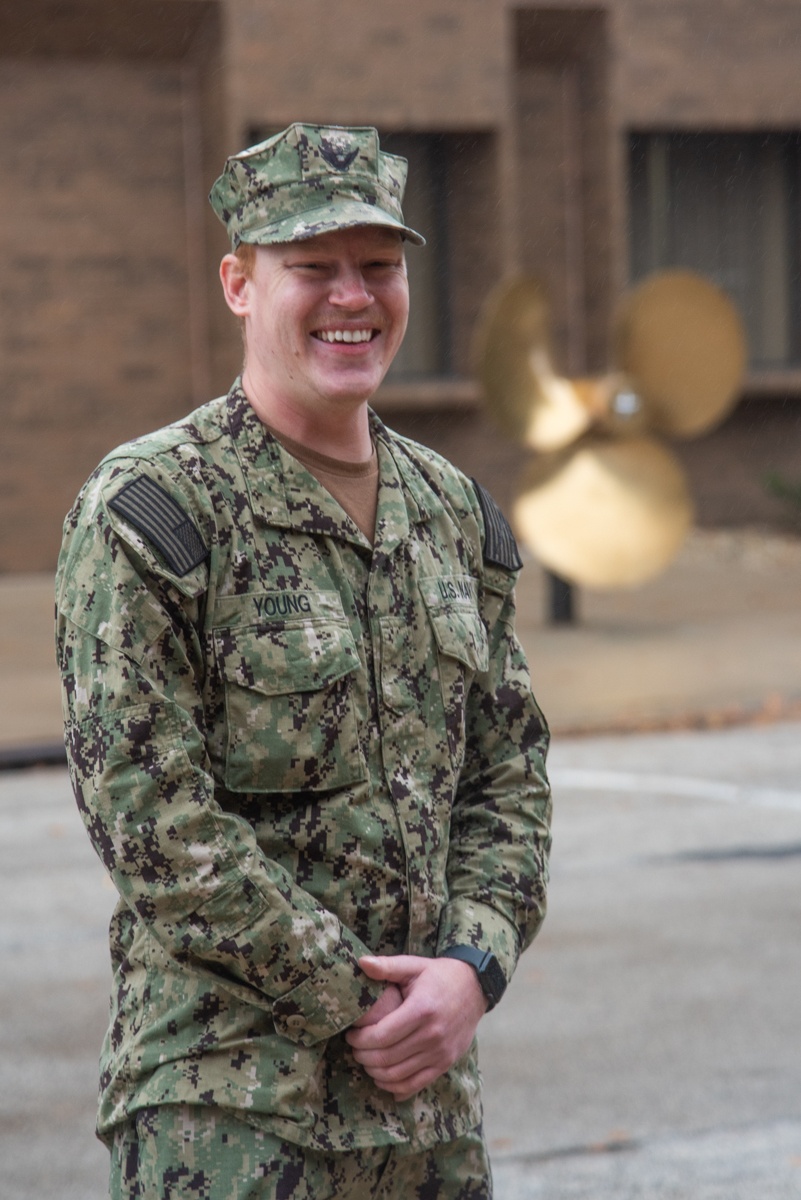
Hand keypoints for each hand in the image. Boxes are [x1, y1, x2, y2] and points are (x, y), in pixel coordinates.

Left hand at [345, 954, 486, 1100]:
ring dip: (375, 1072)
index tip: (351, 1034)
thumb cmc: (439, 975)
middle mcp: (432, 1034)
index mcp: (421, 1009)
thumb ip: (387, 966)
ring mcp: (440, 1052)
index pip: (382, 1035)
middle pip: (387, 1058)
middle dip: (363, 1056)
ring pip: (398, 1075)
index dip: (360, 1039)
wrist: (475, 987)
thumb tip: (361, 962)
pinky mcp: (446, 1063)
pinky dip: (395, 1087)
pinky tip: (383, 1078)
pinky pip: (416, 1084)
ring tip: (366, 1060)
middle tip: (355, 1048)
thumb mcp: (414, 965)